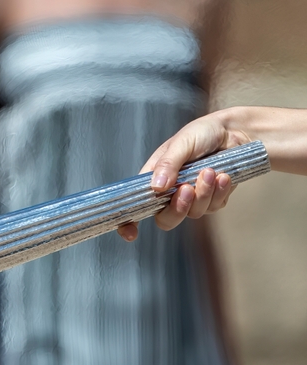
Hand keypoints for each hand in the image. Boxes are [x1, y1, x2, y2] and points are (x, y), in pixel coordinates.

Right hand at [118, 112, 242, 240]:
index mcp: (153, 180)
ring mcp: (192, 199)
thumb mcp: (181, 143)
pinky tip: (223, 176)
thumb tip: (155, 187)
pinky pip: (214, 207)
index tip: (132, 233)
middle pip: (166, 219)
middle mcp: (169, 193)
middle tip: (187, 188)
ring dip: (203, 193)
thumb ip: (167, 165)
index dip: (129, 223)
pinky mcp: (212, 200)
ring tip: (211, 171)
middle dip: (178, 208)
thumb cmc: (202, 133)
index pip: (136, 206)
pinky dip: (219, 192)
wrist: (234, 131)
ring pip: (193, 213)